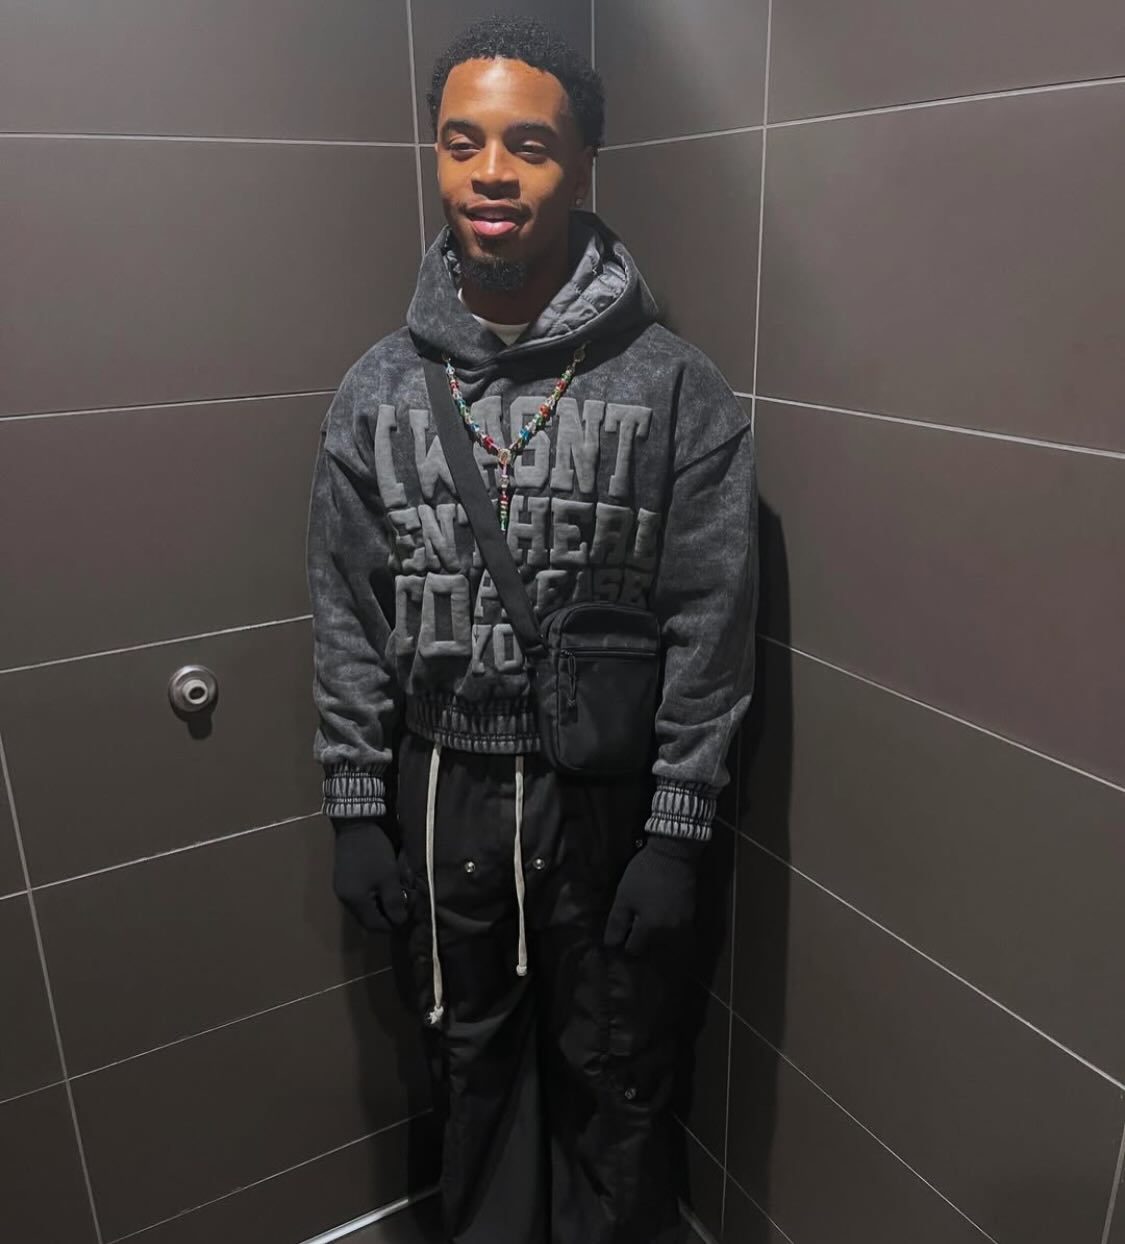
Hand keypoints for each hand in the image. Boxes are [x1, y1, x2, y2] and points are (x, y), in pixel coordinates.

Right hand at [331, 817, 409, 932]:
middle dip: (387, 913)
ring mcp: (343, 889)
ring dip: (381, 903)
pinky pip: (361, 897)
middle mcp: (345, 900)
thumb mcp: (389, 877)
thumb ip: (394, 902)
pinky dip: (374, 895)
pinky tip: (384, 884)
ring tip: (395, 891)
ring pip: (365, 908)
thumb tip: (399, 921)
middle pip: (368, 919)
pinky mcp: (344, 880)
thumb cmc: (374, 852)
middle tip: (403, 901)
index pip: (374, 926)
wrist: (356, 825)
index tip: (406, 914)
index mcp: (355, 901)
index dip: (392, 924)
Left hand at [604, 835, 704, 954]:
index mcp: (650, 928)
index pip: (633, 949)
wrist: (674, 854)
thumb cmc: (644, 873)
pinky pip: (676, 934)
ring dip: (654, 938)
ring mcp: (682, 926)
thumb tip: (611, 944)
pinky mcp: (690, 917)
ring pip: (664, 944)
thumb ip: (617, 922)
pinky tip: (660, 917)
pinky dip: (667, 931)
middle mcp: (669, 933)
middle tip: (632, 925)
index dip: (624, 942)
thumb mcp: (624, 896)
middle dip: (640, 942)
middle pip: (650, 949)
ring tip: (646, 921)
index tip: (621, 932)